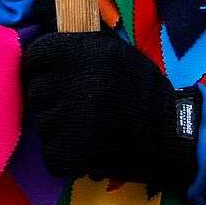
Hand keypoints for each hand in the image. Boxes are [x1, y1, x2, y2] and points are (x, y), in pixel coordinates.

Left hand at [22, 31, 199, 187]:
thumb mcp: (115, 51)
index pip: (35, 56)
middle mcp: (71, 80)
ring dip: (59, 129)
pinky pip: (51, 154)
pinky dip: (65, 156)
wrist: (170, 132)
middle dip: (52, 101)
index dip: (41, 68)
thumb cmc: (141, 88)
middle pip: (35, 92)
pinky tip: (88, 148)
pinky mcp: (70, 152)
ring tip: (89, 128)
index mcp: (80, 51)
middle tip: (80, 107)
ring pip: (42, 124)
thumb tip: (44, 49)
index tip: (55, 78)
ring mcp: (69, 118)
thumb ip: (79, 48)